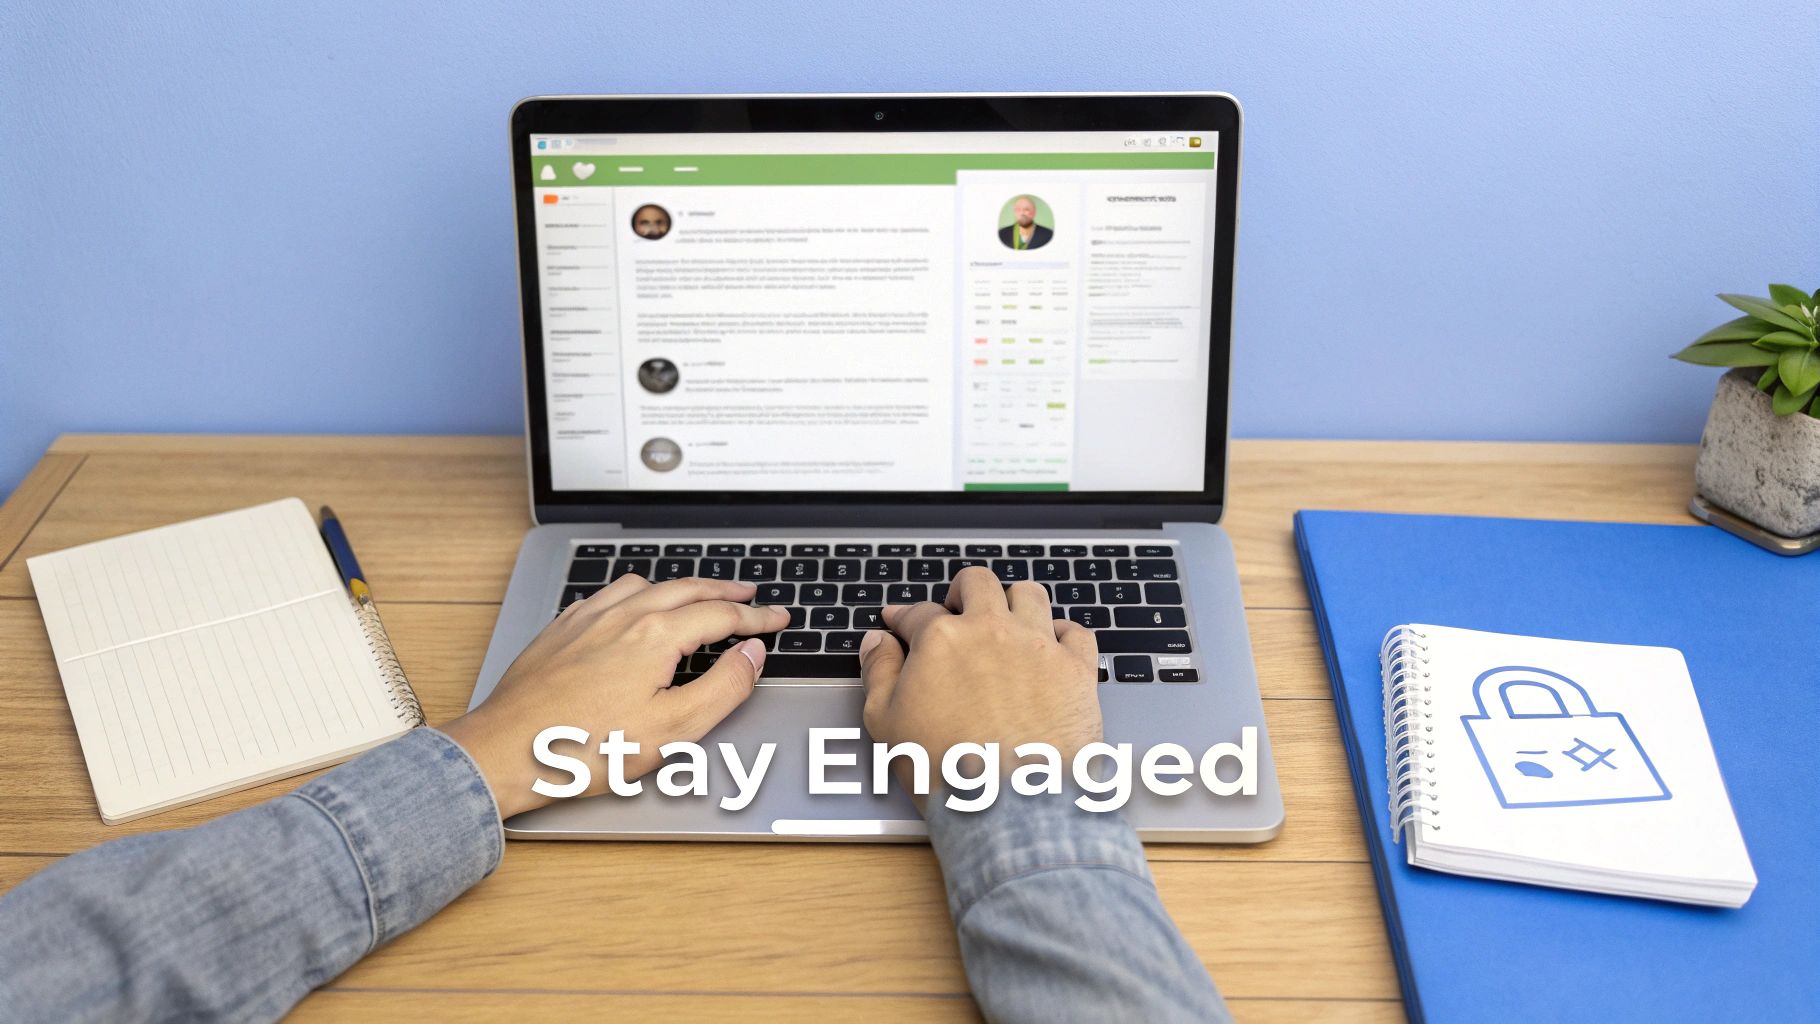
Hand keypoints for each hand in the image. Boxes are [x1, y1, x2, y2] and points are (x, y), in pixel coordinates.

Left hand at [440, 576, 788, 817]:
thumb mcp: (673, 730)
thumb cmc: (582, 749)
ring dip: (680, 586)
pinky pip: (607, 594)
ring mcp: (587, 618)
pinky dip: (636, 593)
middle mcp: (622, 615)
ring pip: (645, 584)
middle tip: (750, 597)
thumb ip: (722, 687)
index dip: (756, 618)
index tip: (777, 619)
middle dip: (725, 591)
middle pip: (687, 589)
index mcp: (655, 636)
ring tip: (697, 596)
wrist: (506, 750)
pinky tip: (633, 608)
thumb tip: (750, 655)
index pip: (720, 615)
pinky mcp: (561, 630)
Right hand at [858, 566, 1101, 804]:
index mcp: (942, 639)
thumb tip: (876, 642)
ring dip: (1012, 600)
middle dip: (961, 591)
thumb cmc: (948, 771)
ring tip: (1005, 618)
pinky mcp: (1076, 670)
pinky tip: (1051, 645)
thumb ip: (878, 672)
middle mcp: (993, 631)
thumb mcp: (887, 723)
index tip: (899, 621)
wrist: (1013, 806)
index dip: (902, 617)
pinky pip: (1076, 631)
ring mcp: (1039, 647)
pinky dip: (1062, 633)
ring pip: (1029, 594)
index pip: (917, 613)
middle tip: (955, 609)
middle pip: (978, 583)